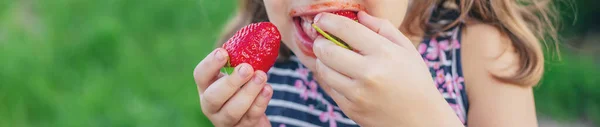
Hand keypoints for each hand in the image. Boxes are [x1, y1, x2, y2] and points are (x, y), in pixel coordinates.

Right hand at [193, 48, 272, 126]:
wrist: (252, 113)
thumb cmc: (244, 85)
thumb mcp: (238, 72)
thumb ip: (241, 59)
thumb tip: (257, 36)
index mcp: (206, 86)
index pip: (200, 75)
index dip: (210, 64)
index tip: (224, 52)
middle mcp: (211, 105)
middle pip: (214, 97)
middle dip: (231, 82)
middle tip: (247, 68)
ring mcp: (225, 120)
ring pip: (232, 110)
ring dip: (248, 92)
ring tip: (261, 76)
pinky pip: (251, 117)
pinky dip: (260, 102)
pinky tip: (268, 89)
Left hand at [312, 12, 462, 126]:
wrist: (421, 119)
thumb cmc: (415, 80)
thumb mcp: (406, 49)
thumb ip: (382, 28)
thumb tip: (359, 15)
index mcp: (384, 54)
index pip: (346, 30)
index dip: (328, 21)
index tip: (322, 19)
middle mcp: (370, 73)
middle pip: (327, 50)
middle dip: (319, 41)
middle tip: (321, 39)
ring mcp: (358, 94)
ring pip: (323, 70)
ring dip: (321, 60)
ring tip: (330, 57)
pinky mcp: (351, 109)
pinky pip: (329, 88)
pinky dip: (329, 78)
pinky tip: (338, 74)